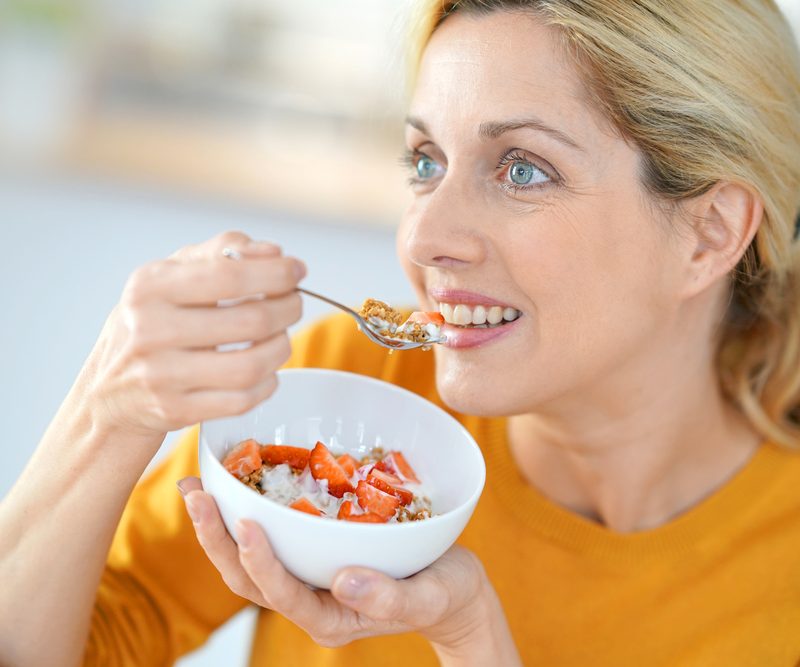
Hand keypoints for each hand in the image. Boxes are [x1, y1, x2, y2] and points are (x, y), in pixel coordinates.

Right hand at [82, 231, 304, 440]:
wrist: (108, 389)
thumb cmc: (152, 321)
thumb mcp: (171, 275)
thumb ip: (223, 252)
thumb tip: (274, 253)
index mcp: (150, 287)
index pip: (230, 275)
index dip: (276, 273)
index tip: (297, 271)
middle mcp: (151, 330)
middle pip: (251, 320)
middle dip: (288, 309)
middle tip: (293, 304)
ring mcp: (161, 376)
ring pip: (251, 365)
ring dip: (281, 348)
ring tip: (280, 337)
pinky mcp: (175, 411)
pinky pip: (242, 400)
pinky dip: (266, 383)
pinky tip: (265, 371)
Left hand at [178, 477, 520, 664]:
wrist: (452, 590)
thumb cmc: (446, 594)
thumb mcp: (430, 596)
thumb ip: (390, 595)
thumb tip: (344, 579)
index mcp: (330, 617)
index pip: (281, 593)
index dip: (259, 560)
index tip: (245, 522)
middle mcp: (309, 601)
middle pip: (247, 578)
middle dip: (216, 539)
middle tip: (195, 495)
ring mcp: (307, 579)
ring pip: (248, 561)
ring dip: (218, 526)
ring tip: (196, 487)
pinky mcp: (312, 557)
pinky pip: (270, 540)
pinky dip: (244, 514)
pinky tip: (235, 483)